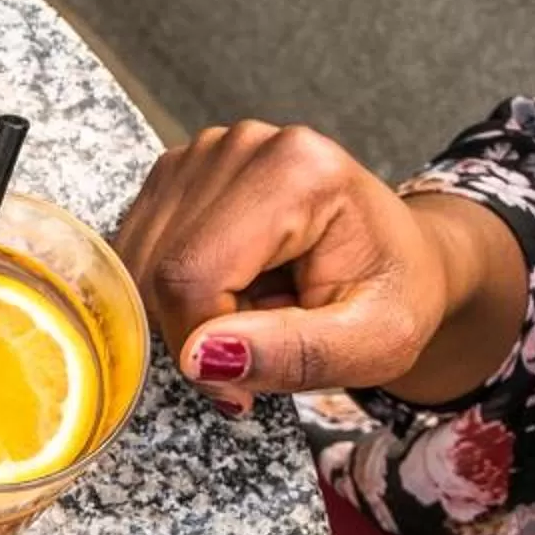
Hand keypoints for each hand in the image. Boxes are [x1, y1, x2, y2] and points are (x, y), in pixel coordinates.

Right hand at [113, 120, 491, 407]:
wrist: (397, 258)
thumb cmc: (393, 296)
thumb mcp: (375, 343)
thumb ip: (297, 354)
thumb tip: (201, 356)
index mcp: (297, 172)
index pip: (194, 276)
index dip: (200, 347)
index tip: (241, 388)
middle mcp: (240, 146)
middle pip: (160, 269)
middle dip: (194, 331)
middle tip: (255, 350)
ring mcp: (202, 154)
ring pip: (139, 265)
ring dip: (182, 313)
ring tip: (250, 315)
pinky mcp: (176, 173)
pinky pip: (137, 255)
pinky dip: (170, 292)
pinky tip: (227, 290)